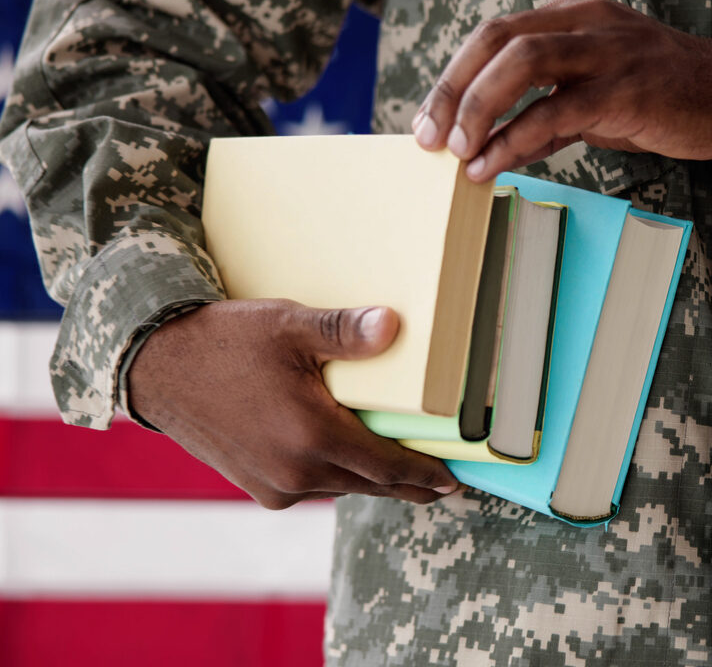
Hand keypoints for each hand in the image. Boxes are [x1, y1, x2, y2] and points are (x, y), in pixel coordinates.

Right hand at [127, 299, 459, 508]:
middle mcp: (296, 471)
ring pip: (342, 488)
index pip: (388, 467)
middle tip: (441, 487)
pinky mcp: (257, 487)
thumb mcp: (289, 325)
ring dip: (372, 481)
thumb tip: (392, 326)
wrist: (157, 368)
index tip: (453, 482)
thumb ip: (345, 331)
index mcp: (312, 436)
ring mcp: (274, 484)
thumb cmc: (223, 342)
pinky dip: (335, 477)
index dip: (425, 475)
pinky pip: (312, 487)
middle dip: (408, 486)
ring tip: (400, 473)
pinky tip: (347, 463)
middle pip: (371, 485)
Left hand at [412, 0, 711, 180]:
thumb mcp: (597, 97)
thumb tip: (496, 150)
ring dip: (478, 107)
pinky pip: (558, 108)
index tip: (428, 122)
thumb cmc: (663, 96)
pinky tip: (494, 166)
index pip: (494, 35)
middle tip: (428, 137)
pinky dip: (516, 138)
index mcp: (570, 16)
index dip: (453, 77)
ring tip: (457, 152)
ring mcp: (607, 51)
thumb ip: (547, 114)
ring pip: (522, 61)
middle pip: (496, 38)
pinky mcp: (628, 88)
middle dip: (453, 89)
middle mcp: (583, 22)